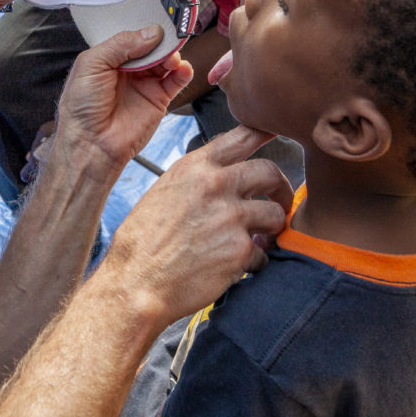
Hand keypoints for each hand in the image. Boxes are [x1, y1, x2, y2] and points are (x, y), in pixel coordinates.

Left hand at [52, 26, 192, 184]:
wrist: (92, 144)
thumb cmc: (82, 108)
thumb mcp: (92, 65)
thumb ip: (120, 44)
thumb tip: (151, 33)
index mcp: (108, 58)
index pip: (131, 36)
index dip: (143, 29)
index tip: (156, 21)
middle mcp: (128, 69)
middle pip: (152, 46)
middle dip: (161, 40)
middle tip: (168, 37)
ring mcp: (144, 83)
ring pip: (166, 61)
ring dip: (172, 55)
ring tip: (171, 58)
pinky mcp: (158, 99)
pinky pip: (176, 80)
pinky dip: (183, 71)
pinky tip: (182, 68)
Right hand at [97, 127, 292, 321]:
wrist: (135, 283)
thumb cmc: (143, 242)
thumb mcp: (164, 192)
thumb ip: (197, 179)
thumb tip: (224, 174)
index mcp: (194, 167)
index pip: (242, 135)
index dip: (265, 133)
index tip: (276, 136)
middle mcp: (214, 185)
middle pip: (270, 170)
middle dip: (280, 188)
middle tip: (277, 204)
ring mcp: (230, 217)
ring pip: (275, 213)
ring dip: (271, 229)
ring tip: (258, 241)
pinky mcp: (239, 250)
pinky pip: (263, 254)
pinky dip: (253, 263)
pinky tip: (233, 268)